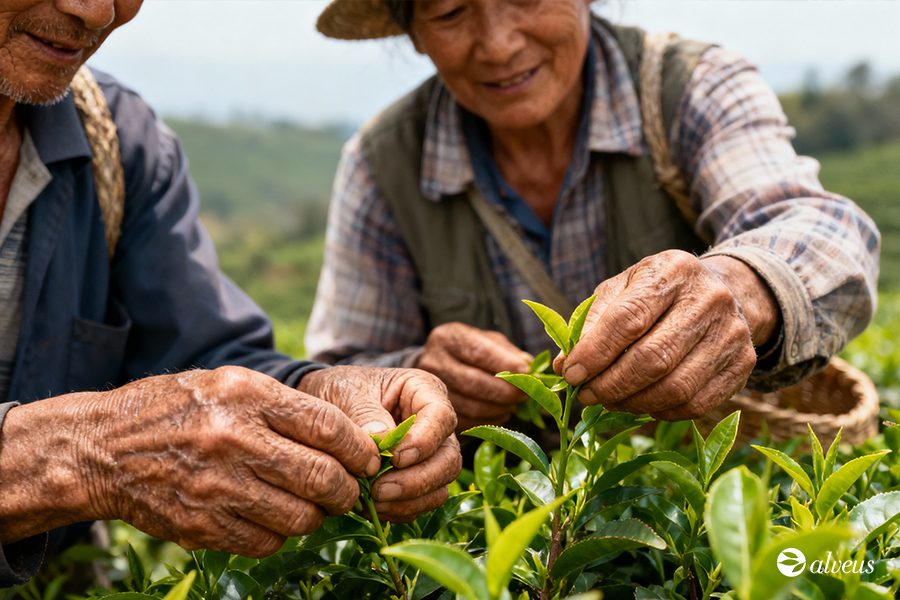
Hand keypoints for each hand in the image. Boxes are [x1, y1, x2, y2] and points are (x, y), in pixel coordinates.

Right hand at [80, 367, 381, 556]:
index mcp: (249, 397)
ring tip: (311, 505)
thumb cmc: (177, 408)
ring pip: (301, 518)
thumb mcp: (230, 383)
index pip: (330, 428)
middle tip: (348, 490)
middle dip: (348, 491)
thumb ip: (286, 405)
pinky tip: (272, 516)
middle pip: (323, 478)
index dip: (360, 449)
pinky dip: (280, 534)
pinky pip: (266, 542)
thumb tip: (347, 438)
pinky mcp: (203, 526)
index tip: (368, 459)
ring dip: (316, 516)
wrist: (103, 449)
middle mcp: (236, 440)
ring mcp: (219, 487)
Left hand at [298, 366, 460, 521]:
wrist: (326, 406)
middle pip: (449, 458)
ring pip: (440, 486)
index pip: (441, 416)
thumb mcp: (348, 393)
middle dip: (418, 480)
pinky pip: (423, 503)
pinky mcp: (419, 479)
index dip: (425, 441)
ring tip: (373, 501)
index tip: (396, 458)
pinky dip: (400, 510)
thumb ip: (365, 413)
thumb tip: (382, 443)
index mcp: (424, 391)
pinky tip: (372, 508)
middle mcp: (435, 425)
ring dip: (409, 500)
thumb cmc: (341, 391)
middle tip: (379, 490)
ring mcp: (431, 455)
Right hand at [415, 322, 531, 430]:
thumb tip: (529, 367)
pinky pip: (468, 421)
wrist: (439, 364)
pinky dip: (490, 420)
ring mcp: (431, 389)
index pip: (478, 352)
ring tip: (514, 404)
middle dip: (505, 391)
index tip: (527, 372)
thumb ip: (508, 352)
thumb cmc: (470, 350)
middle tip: (525, 394)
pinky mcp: (438, 411)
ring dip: (499, 408)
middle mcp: (433, 362)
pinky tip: (502, 413)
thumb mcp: (487, 340)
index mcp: (448, 338)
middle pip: (473, 382)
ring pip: (471, 406)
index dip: (505, 364)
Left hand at [555, 250, 776, 419]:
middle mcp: (709, 299)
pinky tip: (640, 405)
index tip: (570, 374)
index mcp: (672, 271)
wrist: (721, 293)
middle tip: (585, 396)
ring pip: (675, 388)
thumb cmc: (657, 293)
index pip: (627, 319)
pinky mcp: (743, 364)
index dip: (594, 353)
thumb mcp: (621, 291)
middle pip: (652, 358)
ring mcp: (732, 333)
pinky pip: (695, 404)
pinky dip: (660, 412)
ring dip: (632, 403)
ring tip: (609, 402)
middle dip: (610, 385)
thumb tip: (563, 364)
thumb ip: (590, 323)